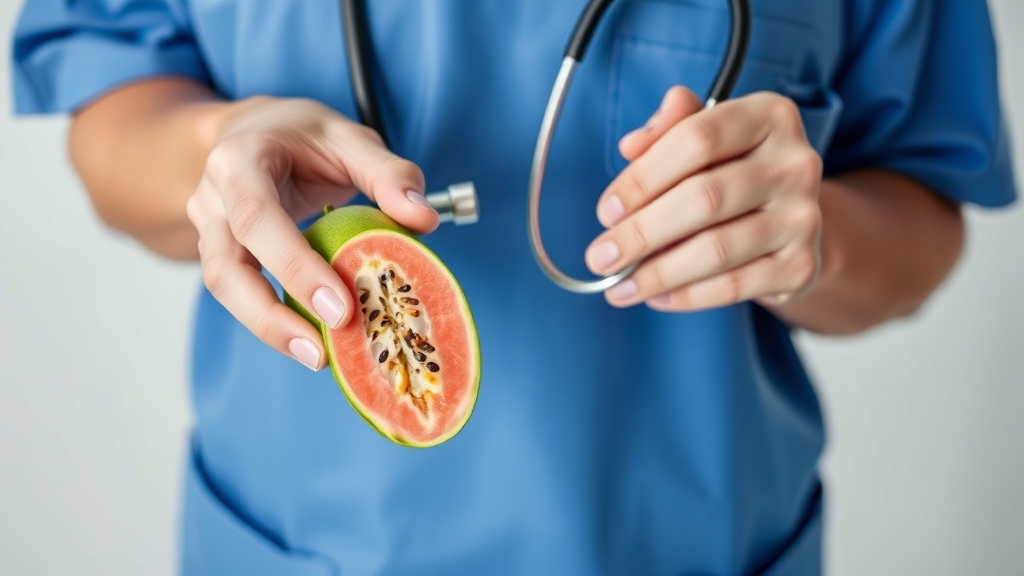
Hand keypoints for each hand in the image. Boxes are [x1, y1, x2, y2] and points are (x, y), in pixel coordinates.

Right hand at [185, 97, 438, 369]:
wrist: (254, 131)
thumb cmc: (303, 136)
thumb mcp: (350, 138)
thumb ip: (389, 174)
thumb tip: (424, 220)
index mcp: (240, 160)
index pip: (258, 218)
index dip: (294, 267)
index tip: (340, 309)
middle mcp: (213, 198)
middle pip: (227, 267)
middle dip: (272, 316)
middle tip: (322, 353)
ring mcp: (209, 229)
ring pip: (224, 289)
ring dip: (268, 329)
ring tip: (318, 358)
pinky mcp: (220, 255)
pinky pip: (239, 295)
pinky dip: (273, 321)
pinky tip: (310, 342)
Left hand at [585, 86, 822, 311]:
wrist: (788, 220)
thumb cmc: (731, 171)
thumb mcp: (705, 136)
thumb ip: (668, 129)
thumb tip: (631, 146)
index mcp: (770, 116)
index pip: (696, 139)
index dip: (643, 178)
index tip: (607, 211)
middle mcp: (796, 163)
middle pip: (703, 199)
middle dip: (640, 233)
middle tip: (601, 257)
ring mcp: (804, 217)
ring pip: (715, 250)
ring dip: (656, 273)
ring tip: (619, 285)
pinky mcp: (801, 266)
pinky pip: (732, 286)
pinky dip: (686, 295)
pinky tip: (656, 296)